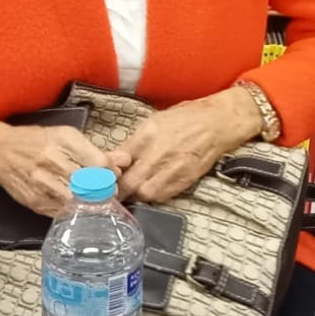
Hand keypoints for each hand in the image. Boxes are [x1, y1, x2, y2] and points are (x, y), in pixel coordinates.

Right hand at [0, 120, 113, 216]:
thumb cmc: (36, 141)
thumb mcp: (66, 137)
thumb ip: (96, 151)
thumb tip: (124, 161)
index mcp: (63, 141)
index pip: (97, 161)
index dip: (110, 172)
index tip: (114, 177)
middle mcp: (53, 161)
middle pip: (89, 182)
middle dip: (104, 190)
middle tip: (111, 193)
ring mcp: (43, 184)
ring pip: (77, 200)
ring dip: (92, 204)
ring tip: (98, 203)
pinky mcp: (36, 201)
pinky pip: (62, 212)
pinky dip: (75, 212)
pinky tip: (81, 209)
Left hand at [111, 89, 259, 203]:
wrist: (217, 124)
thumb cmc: (184, 118)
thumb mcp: (152, 122)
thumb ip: (132, 143)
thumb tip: (112, 160)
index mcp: (146, 136)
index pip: (116, 162)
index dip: (104, 174)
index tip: (97, 179)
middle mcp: (157, 156)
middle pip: (128, 185)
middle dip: (116, 191)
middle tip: (109, 193)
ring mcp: (171, 172)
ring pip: (143, 195)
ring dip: (134, 195)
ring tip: (129, 191)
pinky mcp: (183, 183)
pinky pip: (161, 197)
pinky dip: (151, 196)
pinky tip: (149, 189)